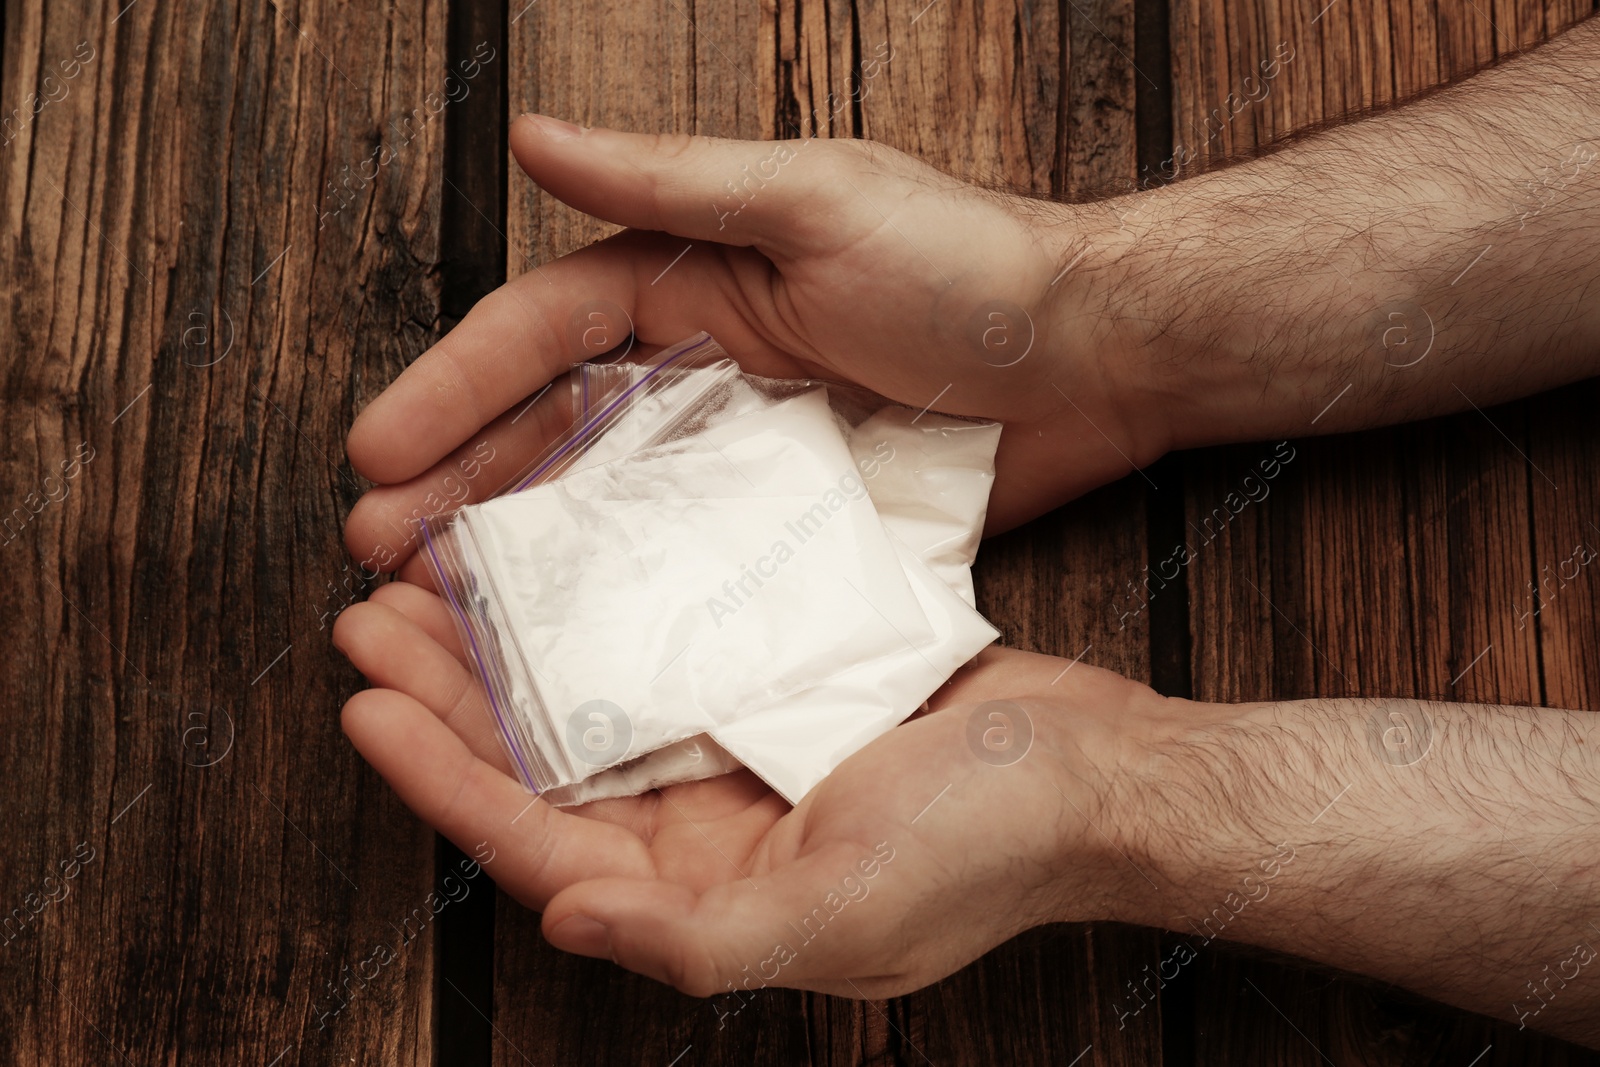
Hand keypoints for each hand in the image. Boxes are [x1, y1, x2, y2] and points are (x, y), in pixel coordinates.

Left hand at [332, 580, 1176, 996]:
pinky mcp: (772, 687)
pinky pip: (659, 648)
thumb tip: (565, 921)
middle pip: (542, 767)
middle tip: (372, 613)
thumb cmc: (987, 850)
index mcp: (703, 896)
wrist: (1098, 771)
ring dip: (510, 644)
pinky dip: (600, 608)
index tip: (363, 704)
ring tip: (432, 577)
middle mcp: (700, 834)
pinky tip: (561, 557)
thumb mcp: (847, 914)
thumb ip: (701, 938)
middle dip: (449, 698)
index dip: (441, 780)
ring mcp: (735, 756)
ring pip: (588, 700)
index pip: (537, 844)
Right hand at [342, 116, 1174, 582]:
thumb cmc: (967, 269)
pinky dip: (619, 591)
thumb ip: (672, 181)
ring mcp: (741, 448)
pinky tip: (564, 633)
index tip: (375, 451)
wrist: (1096, 359)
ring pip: (602, 499)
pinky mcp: (789, 517)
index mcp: (691, 276)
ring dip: (516, 544)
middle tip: (376, 548)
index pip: (541, 332)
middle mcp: (700, 362)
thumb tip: (529, 133)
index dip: (452, 388)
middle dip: (457, 481)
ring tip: (436, 598)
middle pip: (550, 425)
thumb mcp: (815, 200)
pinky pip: (684, 558)